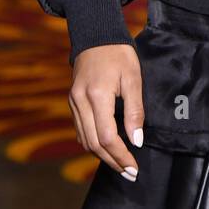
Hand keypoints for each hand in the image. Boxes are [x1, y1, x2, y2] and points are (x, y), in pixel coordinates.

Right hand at [69, 45, 144, 177]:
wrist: (96, 34)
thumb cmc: (118, 53)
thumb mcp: (133, 78)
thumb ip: (135, 110)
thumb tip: (136, 141)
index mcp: (97, 96)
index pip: (107, 137)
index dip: (121, 155)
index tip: (134, 167)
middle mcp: (80, 102)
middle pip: (93, 144)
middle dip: (112, 162)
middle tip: (130, 173)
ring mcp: (73, 102)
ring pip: (84, 140)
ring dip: (102, 156)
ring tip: (120, 165)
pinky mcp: (72, 101)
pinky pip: (80, 130)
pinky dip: (92, 143)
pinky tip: (106, 149)